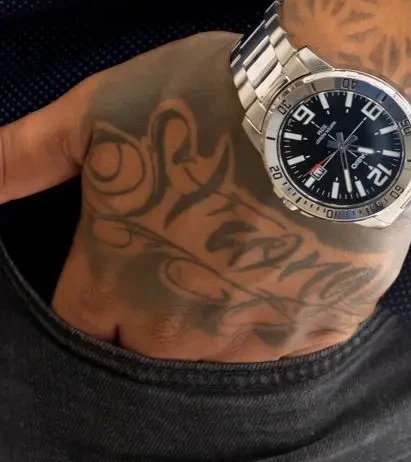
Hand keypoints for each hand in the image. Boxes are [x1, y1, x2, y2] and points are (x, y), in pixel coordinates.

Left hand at [0, 32, 410, 361]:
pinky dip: (290, 317)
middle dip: (157, 318)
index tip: (124, 268)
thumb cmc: (205, 103)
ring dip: (224, 322)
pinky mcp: (328, 323)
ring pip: (224, 357)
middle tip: (188, 263)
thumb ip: (19, 156)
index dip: (98, 299)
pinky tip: (296, 275)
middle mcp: (184, 326)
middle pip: (151, 352)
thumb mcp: (96, 111)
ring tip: (243, 267)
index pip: (84, 326)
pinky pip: (296, 344)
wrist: (328, 109)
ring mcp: (261, 332)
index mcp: (120, 280)